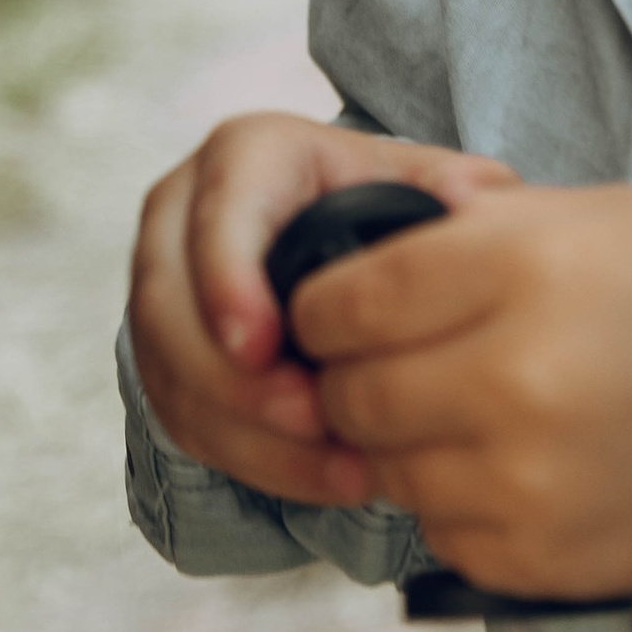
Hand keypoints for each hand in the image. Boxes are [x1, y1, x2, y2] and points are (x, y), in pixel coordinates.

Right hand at [128, 113, 515, 507]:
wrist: (347, 246)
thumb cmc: (384, 212)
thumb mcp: (420, 185)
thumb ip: (455, 186)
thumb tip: (466, 195)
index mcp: (247, 155)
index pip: (218, 209)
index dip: (227, 278)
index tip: (261, 345)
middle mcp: (185, 214)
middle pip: (168, 302)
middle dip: (231, 377)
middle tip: (311, 419)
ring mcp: (165, 288)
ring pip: (170, 372)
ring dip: (248, 432)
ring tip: (338, 465)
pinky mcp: (166, 356)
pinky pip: (185, 418)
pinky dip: (253, 458)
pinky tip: (325, 476)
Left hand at [294, 182, 631, 601]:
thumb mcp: (585, 217)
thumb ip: (465, 233)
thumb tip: (355, 260)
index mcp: (520, 271)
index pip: (349, 301)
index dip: (323, 306)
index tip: (333, 311)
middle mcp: (514, 378)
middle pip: (355, 393)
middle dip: (354, 377)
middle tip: (392, 364)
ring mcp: (525, 480)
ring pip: (390, 468)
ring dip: (407, 443)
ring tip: (469, 412)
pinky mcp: (539, 557)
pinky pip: (442, 531)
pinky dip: (458, 500)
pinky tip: (513, 465)